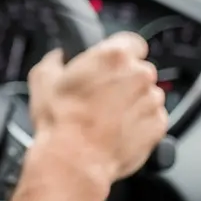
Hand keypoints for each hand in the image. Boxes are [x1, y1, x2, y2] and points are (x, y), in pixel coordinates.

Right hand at [27, 32, 167, 184]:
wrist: (73, 160)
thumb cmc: (60, 120)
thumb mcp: (42, 78)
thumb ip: (55, 59)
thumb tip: (59, 57)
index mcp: (113, 56)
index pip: (131, 41)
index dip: (120, 51)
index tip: (110, 63)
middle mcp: (139, 75)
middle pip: (139, 69)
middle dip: (123, 79)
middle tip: (100, 94)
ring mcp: (152, 102)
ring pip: (146, 94)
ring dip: (132, 101)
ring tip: (106, 116)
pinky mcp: (158, 127)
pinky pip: (152, 118)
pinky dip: (138, 122)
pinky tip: (115, 130)